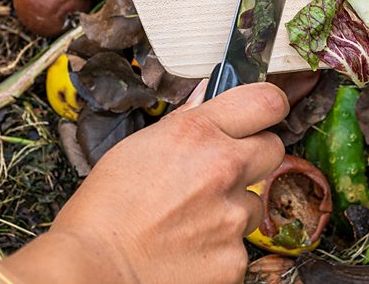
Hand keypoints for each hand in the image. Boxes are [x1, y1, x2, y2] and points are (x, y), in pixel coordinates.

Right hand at [3, 83, 288, 283]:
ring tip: (189, 220)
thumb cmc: (105, 209)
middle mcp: (223, 169)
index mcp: (197, 133)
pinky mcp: (235, 257)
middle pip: (273, 149)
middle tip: (221, 172)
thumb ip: (184, 124)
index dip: (268, 106)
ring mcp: (233, 216)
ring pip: (253, 203)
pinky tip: (188, 248)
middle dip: (253, 157)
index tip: (264, 114)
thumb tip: (205, 102)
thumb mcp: (139, 147)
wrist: (96, 268)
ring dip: (232, 208)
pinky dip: (219, 247)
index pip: (266, 101)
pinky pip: (239, 245)